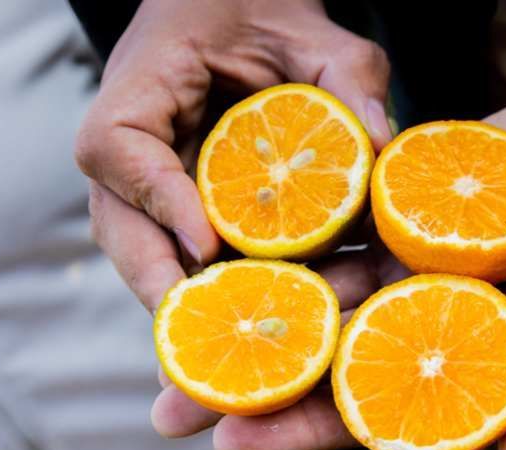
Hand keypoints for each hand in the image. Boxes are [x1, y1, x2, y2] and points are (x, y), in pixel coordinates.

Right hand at [76, 0, 393, 442]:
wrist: (233, 10)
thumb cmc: (260, 12)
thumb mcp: (315, 33)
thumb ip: (349, 77)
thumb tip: (384, 148)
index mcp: (141, 87)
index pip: (120, 150)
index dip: (158, 202)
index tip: (207, 247)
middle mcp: (130, 144)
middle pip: (120, 225)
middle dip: (160, 287)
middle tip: (206, 345)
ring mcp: (147, 180)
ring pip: (145, 253)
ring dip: (187, 305)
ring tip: (231, 358)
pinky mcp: (175, 204)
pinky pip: (182, 253)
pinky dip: (214, 291)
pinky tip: (256, 327)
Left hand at [151, 87, 505, 449]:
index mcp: (477, 357)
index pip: (383, 408)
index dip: (311, 426)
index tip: (236, 438)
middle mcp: (435, 312)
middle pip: (331, 354)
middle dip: (256, 379)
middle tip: (171, 402)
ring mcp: (416, 253)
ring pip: (323, 285)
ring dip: (257, 304)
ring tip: (182, 318)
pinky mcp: (407, 197)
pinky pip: (342, 214)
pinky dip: (294, 226)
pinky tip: (233, 235)